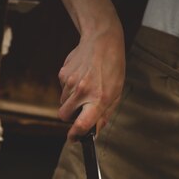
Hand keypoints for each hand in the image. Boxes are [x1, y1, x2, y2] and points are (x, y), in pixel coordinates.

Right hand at [57, 18, 124, 140]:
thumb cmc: (112, 68)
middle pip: (64, 116)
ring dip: (71, 101)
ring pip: (63, 102)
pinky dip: (69, 87)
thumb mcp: (116, 93)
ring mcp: (70, 82)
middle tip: (80, 110)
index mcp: (98, 98)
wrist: (102, 39)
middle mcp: (82, 91)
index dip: (75, 135)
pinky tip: (80, 76)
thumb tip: (95, 131)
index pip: (82, 124)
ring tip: (84, 87)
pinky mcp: (63, 73)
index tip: (73, 138)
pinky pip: (62, 89)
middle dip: (69, 117)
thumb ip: (105, 114)